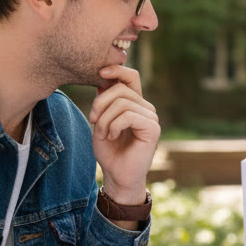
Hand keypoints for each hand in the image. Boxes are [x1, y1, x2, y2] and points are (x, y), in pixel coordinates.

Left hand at [90, 65, 159, 200]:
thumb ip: (104, 101)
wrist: (117, 175)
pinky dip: (113, 126)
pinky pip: (127, 116)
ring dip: (104, 119)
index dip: (116, 70)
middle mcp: (145, 107)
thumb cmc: (109, 151)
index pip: (131, 76)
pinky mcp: (152, 127)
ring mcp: (151, 116)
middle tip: (93, 121)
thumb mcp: (100, 121)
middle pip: (120, 89)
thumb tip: (103, 79)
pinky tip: (111, 137)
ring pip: (121, 102)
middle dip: (100, 103)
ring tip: (103, 134)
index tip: (99, 73)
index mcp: (134, 103)